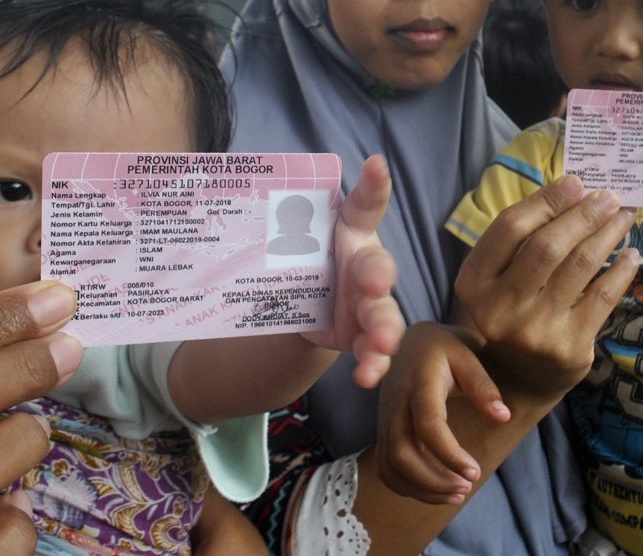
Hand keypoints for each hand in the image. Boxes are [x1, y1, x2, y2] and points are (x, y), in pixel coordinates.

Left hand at [301, 154, 403, 387]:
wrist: (301, 307)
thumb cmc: (305, 261)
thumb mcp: (293, 238)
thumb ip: (287, 215)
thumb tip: (258, 177)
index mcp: (350, 234)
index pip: (363, 205)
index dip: (372, 186)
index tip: (374, 165)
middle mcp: (366, 266)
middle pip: (379, 267)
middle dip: (377, 275)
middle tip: (373, 282)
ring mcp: (369, 305)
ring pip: (384, 316)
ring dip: (384, 331)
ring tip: (381, 345)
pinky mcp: (361, 338)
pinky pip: (373, 353)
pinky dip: (373, 365)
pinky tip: (366, 376)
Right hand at [376, 321, 507, 504]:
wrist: (407, 341)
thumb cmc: (442, 349)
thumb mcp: (467, 356)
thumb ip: (483, 387)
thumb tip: (503, 417)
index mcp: (418, 384)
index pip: (428, 425)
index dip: (449, 454)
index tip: (475, 472)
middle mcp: (395, 404)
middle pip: (401, 453)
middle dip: (433, 480)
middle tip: (466, 488)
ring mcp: (384, 419)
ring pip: (391, 465)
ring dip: (421, 489)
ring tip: (456, 494)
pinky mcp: (382, 430)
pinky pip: (386, 467)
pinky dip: (406, 486)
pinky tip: (435, 490)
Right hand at [377, 176, 639, 505]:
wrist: (508, 387)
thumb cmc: (499, 322)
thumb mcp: (486, 285)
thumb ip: (511, 247)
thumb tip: (565, 194)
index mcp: (473, 284)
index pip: (509, 228)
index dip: (545, 201)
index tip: (574, 184)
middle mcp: (500, 307)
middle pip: (546, 245)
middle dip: (582, 214)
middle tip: (607, 196)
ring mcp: (535, 330)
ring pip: (579, 267)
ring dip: (607, 234)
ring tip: (623, 217)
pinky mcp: (569, 348)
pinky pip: (603, 299)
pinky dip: (621, 272)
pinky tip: (631, 256)